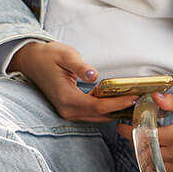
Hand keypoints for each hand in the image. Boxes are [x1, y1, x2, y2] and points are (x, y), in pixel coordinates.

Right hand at [8, 41, 135, 122]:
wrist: (30, 60)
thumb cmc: (48, 55)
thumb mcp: (65, 55)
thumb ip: (80, 66)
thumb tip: (94, 75)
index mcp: (66, 97)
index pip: (97, 106)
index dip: (116, 103)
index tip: (134, 97)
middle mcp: (67, 110)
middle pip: (99, 115)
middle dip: (120, 109)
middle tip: (142, 102)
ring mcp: (67, 111)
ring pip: (97, 117)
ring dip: (115, 111)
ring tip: (134, 102)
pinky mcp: (70, 109)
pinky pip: (92, 113)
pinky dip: (106, 109)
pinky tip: (118, 102)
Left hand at [116, 93, 172, 171]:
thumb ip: (170, 102)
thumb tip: (153, 97)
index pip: (147, 136)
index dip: (131, 132)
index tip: (122, 127)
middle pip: (148, 152)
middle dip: (135, 143)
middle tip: (130, 134)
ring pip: (154, 165)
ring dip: (145, 155)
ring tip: (141, 144)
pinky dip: (157, 165)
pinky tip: (155, 153)